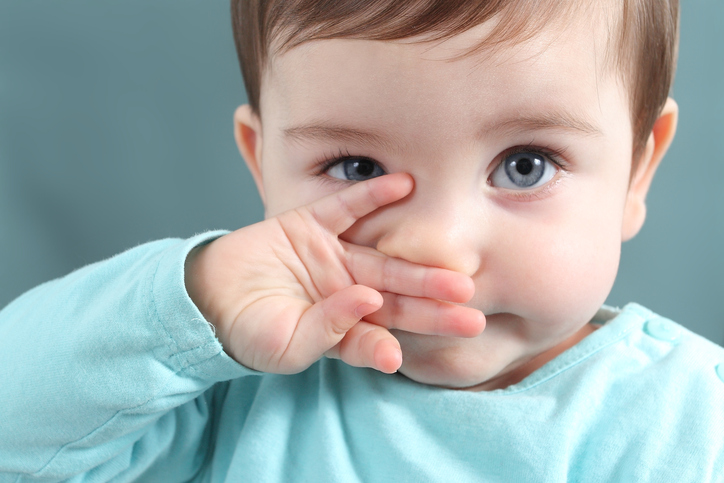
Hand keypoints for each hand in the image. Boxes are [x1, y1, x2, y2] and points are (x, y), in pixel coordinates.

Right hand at [185, 173, 484, 374]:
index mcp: (343, 327)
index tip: (458, 327)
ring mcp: (332, 256)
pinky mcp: (311, 224)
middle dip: (434, 297)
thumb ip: (329, 331)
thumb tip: (371, 306)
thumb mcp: (286, 344)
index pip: (388, 330)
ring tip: (455, 262)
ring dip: (417, 257)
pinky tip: (405, 185)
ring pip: (382, 256)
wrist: (205, 297)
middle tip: (473, 297)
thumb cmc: (246, 331)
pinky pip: (345, 207)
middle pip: (398, 295)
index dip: (421, 330)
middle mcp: (346, 292)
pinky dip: (372, 195)